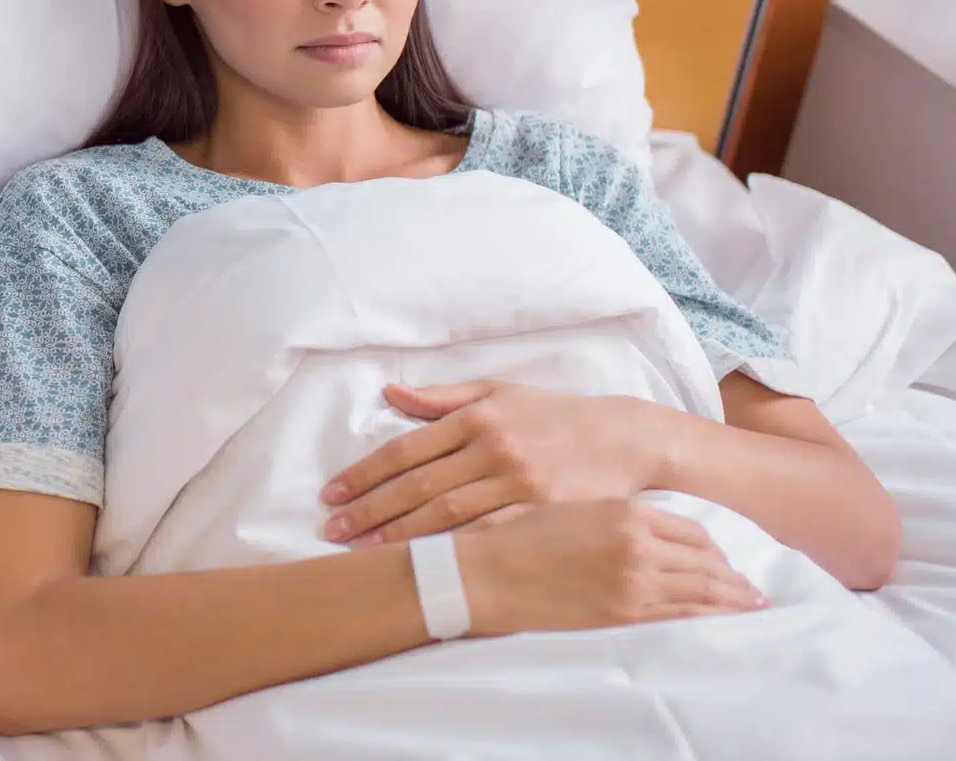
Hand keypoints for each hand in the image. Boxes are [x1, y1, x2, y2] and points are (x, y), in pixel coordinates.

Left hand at [322, 382, 662, 545]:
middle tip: (332, 530)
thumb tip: (389, 393)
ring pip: (448, 516)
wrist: (624, 438)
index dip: (364, 473)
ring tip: (363, 551)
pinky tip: (425, 562)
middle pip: (418, 487)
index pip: (405, 450)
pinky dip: (453, 550)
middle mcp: (493, 450)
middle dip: (369, 510)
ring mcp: (519, 485)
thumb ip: (441, 397)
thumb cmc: (553, 414)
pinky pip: (488, 536)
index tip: (331, 493)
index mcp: (476, 418)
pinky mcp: (542, 513)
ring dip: (401, 536)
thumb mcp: (498, 392)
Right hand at [455, 499, 765, 633]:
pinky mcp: (624, 613)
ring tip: (751, 607)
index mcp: (626, 511)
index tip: (722, 560)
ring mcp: (635, 580)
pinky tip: (722, 621)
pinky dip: (708, 617)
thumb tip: (648, 534)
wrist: (487, 571)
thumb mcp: (574, 508)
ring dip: (731, 600)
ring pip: (702, 590)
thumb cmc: (521, 535)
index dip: (713, 549)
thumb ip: (617, 518)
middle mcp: (639, 543)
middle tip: (753, 591)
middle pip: (705, 562)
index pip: (693, 531)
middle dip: (732, 578)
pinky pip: (681, 615)